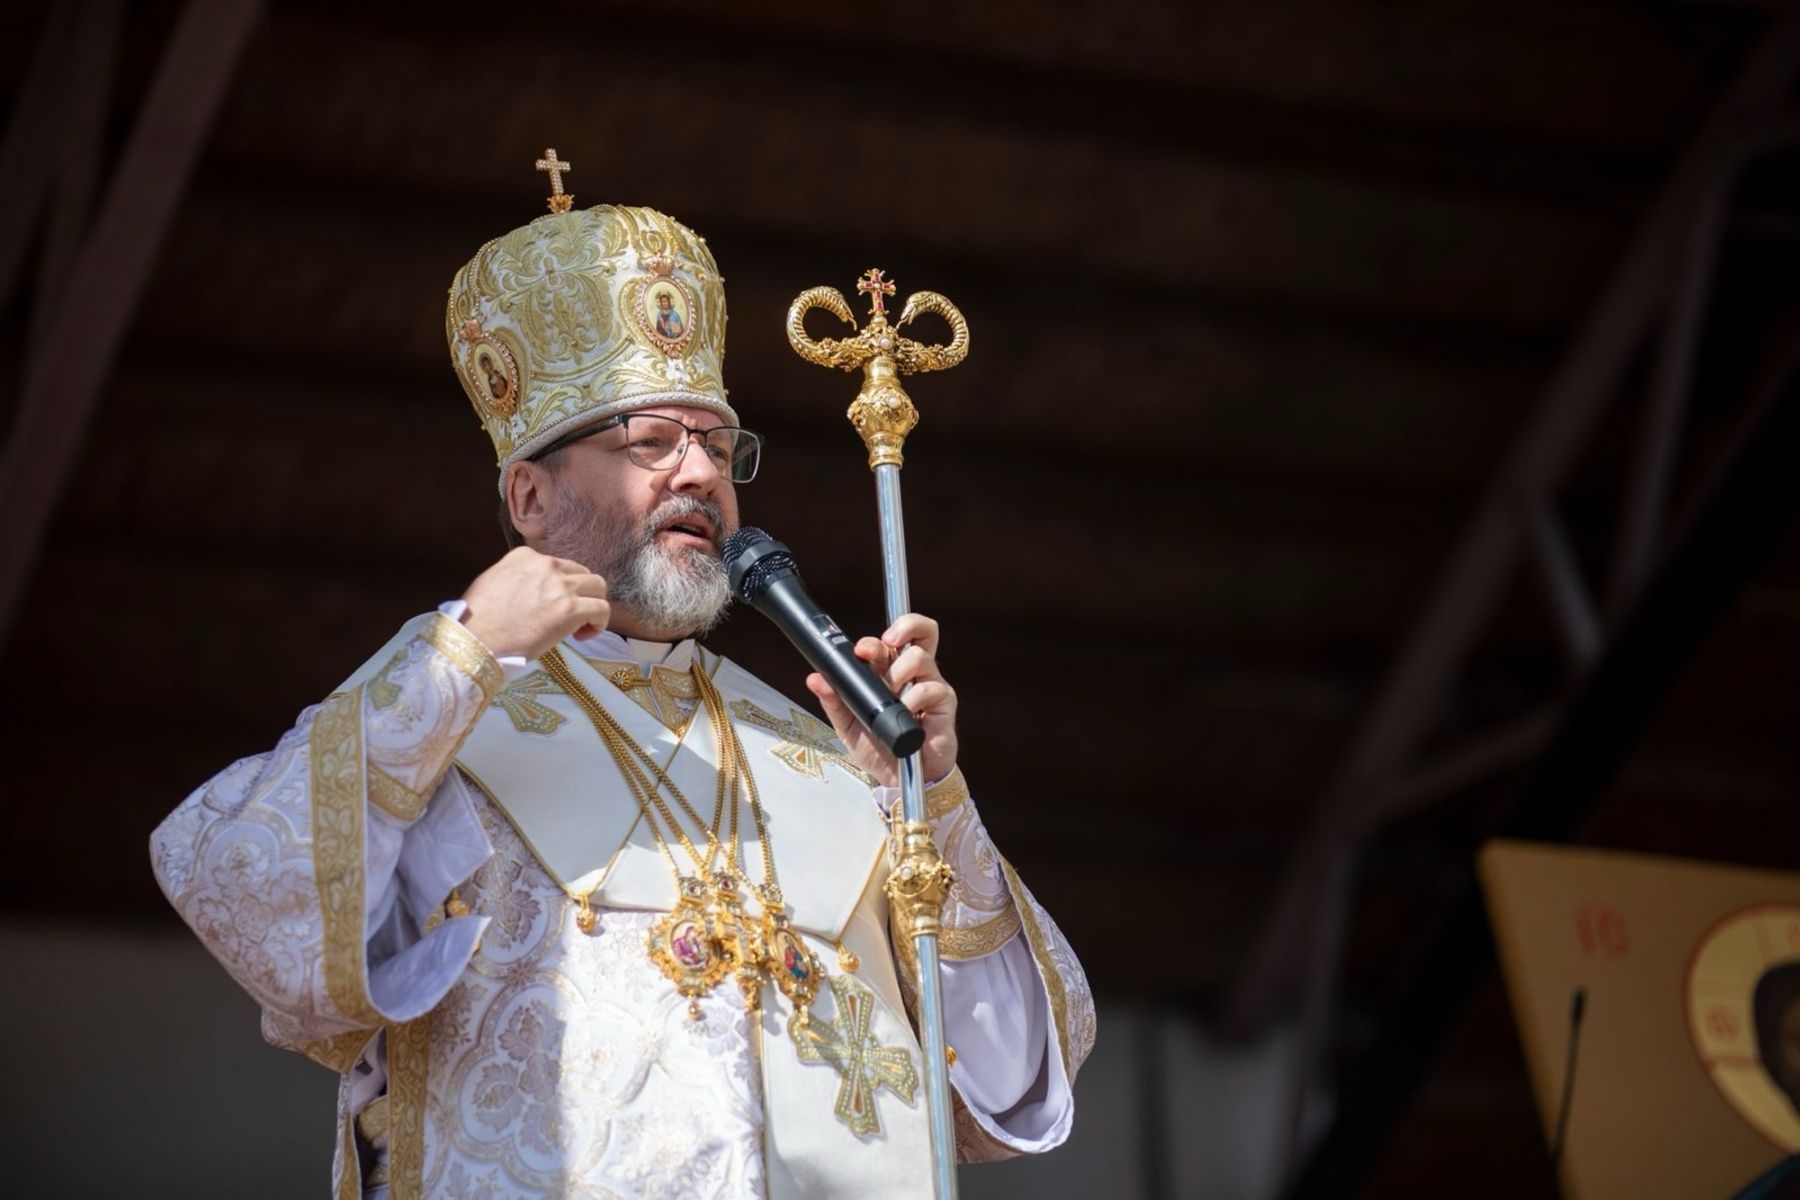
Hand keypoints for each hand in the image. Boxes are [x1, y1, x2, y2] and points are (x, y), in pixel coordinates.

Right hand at [460, 547, 609, 660]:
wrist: (475, 640)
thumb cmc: (478, 620)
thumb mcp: (493, 580)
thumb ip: (519, 576)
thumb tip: (535, 589)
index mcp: (526, 556)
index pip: (559, 565)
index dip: (560, 587)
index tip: (551, 605)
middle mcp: (546, 564)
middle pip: (582, 574)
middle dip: (580, 594)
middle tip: (567, 617)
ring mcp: (560, 585)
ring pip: (598, 587)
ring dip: (592, 606)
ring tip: (577, 626)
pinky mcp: (571, 609)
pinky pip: (603, 609)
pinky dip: (599, 623)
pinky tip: (581, 635)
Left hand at [805, 612, 956, 788]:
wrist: (897, 778)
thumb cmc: (878, 748)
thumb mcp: (847, 723)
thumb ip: (833, 699)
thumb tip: (815, 679)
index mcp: (890, 670)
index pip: (890, 641)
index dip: (876, 639)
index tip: (860, 651)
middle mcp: (912, 673)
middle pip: (923, 630)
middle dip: (907, 625)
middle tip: (888, 641)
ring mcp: (930, 685)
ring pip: (921, 658)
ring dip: (899, 672)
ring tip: (890, 694)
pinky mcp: (944, 703)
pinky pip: (930, 689)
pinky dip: (912, 700)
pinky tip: (904, 714)